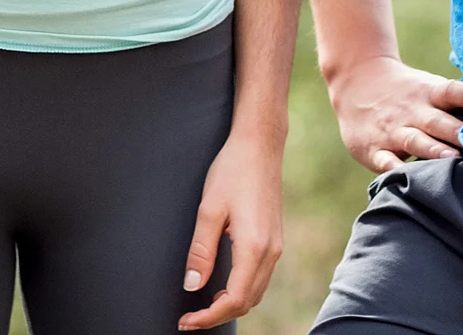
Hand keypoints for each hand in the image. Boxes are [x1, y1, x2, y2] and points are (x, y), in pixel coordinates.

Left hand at [178, 130, 283, 330]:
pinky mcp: (275, 239)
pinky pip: (260, 278)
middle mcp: (270, 251)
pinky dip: (242, 291)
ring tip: (203, 305)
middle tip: (190, 317)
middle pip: (246, 302)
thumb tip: (192, 286)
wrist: (260, 145)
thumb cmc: (233, 170)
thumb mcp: (209, 209)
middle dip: (218, 315)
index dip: (209, 317)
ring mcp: (276, 246)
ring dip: (231, 304)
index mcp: (254, 246)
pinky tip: (223, 284)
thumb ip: (201, 251)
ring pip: (256, 293)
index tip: (186, 321)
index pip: (234, 300)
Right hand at [329, 53, 462, 172]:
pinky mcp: (375, 149)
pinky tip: (407, 179)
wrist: (356, 80)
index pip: (454, 92)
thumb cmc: (406, 91)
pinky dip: (397, 170)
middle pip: (440, 122)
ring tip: (453, 160)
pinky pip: (387, 161)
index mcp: (429, 93)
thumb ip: (456, 103)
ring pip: (417, 141)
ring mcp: (394, 130)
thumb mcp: (428, 87)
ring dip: (435, 151)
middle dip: (460, 134)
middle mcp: (413, 111)